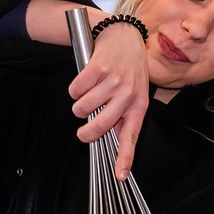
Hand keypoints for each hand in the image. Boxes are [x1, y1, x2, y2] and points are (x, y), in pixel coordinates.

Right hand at [68, 17, 149, 179]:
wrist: (124, 37)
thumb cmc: (128, 70)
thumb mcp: (134, 93)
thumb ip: (123, 115)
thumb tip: (110, 141)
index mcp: (139, 106)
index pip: (132, 137)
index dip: (124, 158)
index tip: (120, 176)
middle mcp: (128, 95)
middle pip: (99, 126)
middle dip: (85, 133)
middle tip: (82, 131)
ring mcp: (114, 81)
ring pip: (82, 108)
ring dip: (79, 104)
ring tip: (89, 94)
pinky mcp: (99, 68)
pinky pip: (75, 90)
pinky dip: (74, 88)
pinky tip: (86, 80)